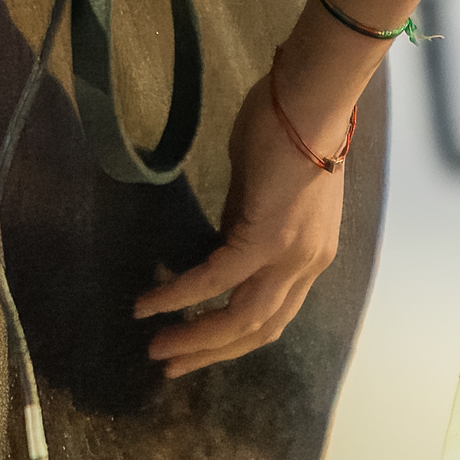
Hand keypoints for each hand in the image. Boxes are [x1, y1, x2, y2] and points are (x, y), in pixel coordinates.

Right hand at [134, 75, 345, 377]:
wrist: (309, 97)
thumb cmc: (286, 125)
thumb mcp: (262, 189)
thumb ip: (243, 221)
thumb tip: (219, 242)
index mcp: (309, 254)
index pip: (272, 312)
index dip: (232, 336)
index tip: (194, 343)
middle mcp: (306, 264)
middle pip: (259, 329)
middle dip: (210, 351)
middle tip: (169, 363)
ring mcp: (291, 254)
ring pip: (242, 318)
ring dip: (195, 336)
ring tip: (156, 344)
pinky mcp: (268, 237)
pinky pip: (217, 278)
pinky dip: (181, 295)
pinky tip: (151, 303)